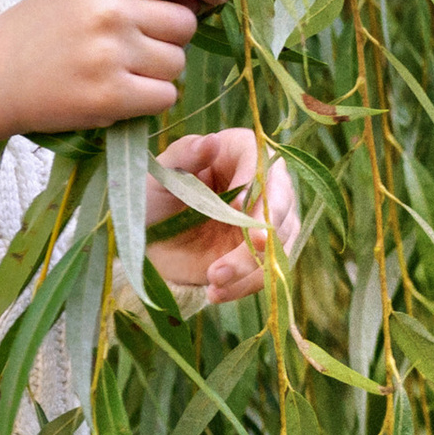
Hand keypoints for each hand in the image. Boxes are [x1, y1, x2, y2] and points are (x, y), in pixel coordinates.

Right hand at [0, 0, 230, 153]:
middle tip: (136, 47)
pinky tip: (119, 93)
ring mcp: (110, 53)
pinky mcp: (110, 96)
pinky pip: (165, 97)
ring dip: (159, 71)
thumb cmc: (40, 30)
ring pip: (176, 63)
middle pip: (184, 25)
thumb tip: (198, 0)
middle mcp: (109, 9)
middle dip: (169, 38)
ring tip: (119, 70)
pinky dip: (150, 100)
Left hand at [144, 129, 300, 306]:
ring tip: (215, 278)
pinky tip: (217, 292)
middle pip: (280, 202)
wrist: (153, 244)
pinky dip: (246, 284)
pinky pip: (269, 270)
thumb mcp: (160, 177)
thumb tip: (210, 142)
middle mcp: (265, 182)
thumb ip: (184, 156)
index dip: (255, 183)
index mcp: (240, 151)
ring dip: (251, 263)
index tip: (236, 206)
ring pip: (278, 240)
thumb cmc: (156, 199)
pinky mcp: (267, 252)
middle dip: (266, 227)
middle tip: (254, 245)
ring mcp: (269, 218)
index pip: (261, 161)